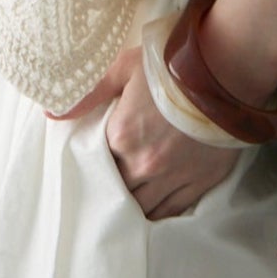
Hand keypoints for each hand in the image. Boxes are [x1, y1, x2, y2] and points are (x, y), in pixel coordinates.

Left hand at [48, 42, 243, 220]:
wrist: (224, 70)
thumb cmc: (171, 65)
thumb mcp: (124, 68)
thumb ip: (89, 94)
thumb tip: (52, 113)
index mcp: (122, 136)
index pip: (97, 165)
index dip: (96, 165)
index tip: (96, 162)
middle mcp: (145, 163)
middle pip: (119, 192)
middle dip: (113, 190)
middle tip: (110, 186)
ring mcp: (174, 177)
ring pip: (144, 208)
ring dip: (134, 207)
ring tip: (128, 202)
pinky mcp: (200, 183)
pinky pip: (172, 211)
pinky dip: (160, 213)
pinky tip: (153, 208)